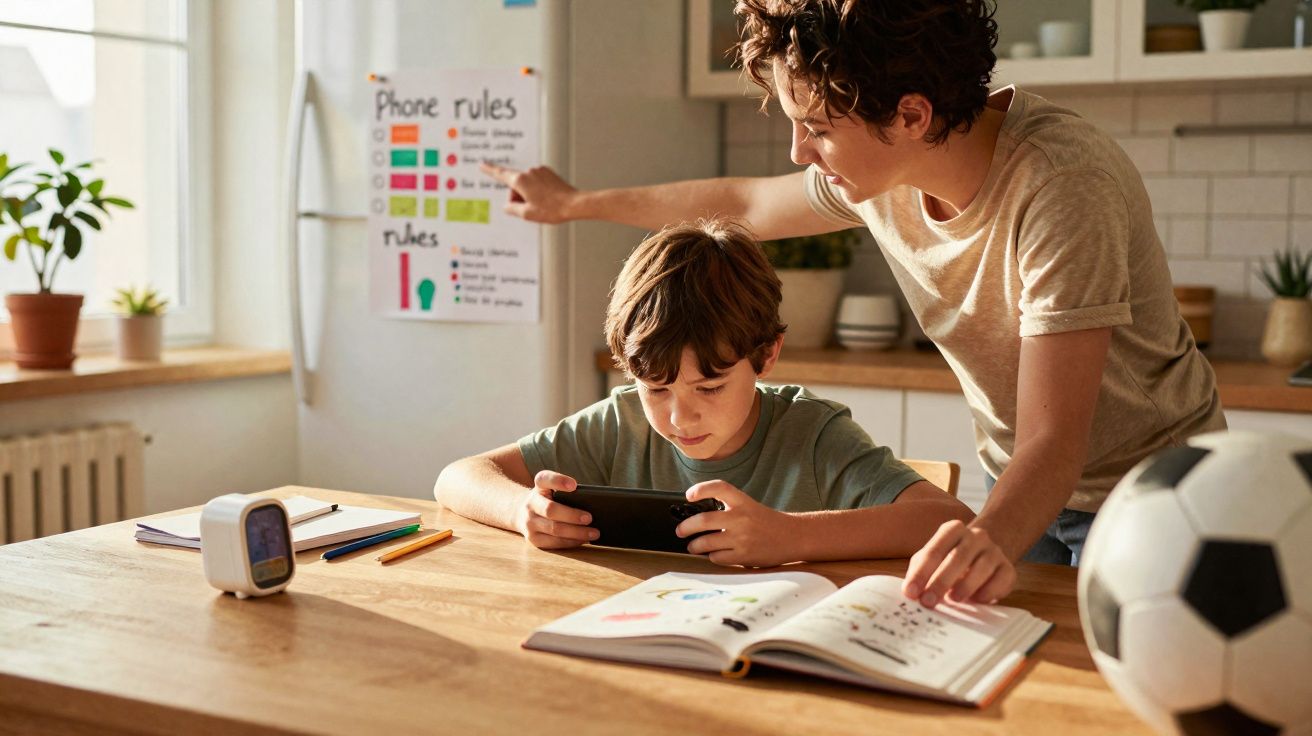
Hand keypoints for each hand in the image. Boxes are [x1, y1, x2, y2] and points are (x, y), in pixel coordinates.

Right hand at [479, 162, 577, 223]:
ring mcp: (540, 171)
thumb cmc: (552, 209)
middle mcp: (529, 172)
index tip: (482, 165)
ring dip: (528, 194)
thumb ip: (512, 209)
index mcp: (521, 180)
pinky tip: (545, 200)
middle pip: (515, 184)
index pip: (501, 174)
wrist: (574, 204)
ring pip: (526, 184)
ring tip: (541, 205)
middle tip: (529, 208)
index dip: (490, 170)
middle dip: (518, 196)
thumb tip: (508, 206)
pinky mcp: (549, 173)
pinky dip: (537, 191)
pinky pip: (536, 182)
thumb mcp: (527, 214)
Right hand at [514, 470, 597, 549]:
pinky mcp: (533, 539)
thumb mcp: (553, 489)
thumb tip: (594, 505)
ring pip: (554, 529)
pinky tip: (583, 540)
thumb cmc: (549, 500)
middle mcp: (531, 504)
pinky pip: (554, 542)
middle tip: (590, 518)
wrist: (524, 513)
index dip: (558, 481)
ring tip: (594, 533)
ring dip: (576, 532)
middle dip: (572, 515)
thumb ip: (568, 492)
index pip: (544, 479)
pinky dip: (571, 542)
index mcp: (538, 486)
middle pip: (551, 510)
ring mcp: (529, 523)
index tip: (574, 485)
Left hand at [676, 481, 793, 567]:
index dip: (701, 489)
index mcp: (743, 501)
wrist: (792, 537)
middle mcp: (741, 518)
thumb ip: (727, 508)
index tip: (689, 495)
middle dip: (686, 527)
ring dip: (694, 546)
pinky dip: (711, 557)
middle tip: (680, 531)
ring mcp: (742, 538)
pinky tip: (714, 554)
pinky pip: (717, 558)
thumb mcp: (749, 506)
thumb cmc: (766, 522)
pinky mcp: (744, 556)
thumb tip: (696, 518)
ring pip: (706, 542)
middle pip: (704, 520)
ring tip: (693, 546)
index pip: (719, 487)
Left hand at [901, 520, 1015, 606]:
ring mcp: (994, 550)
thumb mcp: (932, 558)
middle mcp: (975, 536)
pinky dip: (990, 591)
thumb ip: (919, 571)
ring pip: (983, 567)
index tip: (910, 593)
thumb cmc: (950, 558)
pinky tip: (978, 600)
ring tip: (953, 600)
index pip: (934, 551)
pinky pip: (1002, 579)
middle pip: (957, 558)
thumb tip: (909, 592)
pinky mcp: (1008, 568)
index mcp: (952, 530)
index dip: (920, 573)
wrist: (985, 552)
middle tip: (928, 601)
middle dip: (941, 581)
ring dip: (966, 585)